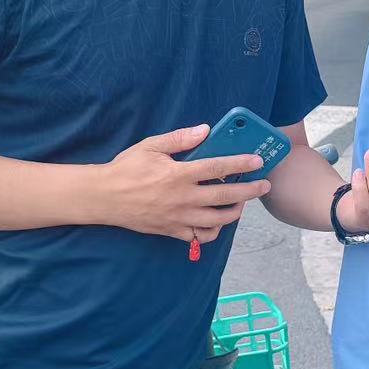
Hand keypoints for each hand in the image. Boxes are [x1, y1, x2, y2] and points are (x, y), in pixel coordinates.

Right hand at [94, 124, 271, 243]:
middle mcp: (182, 198)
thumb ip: (179, 139)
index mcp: (179, 175)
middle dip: (249, 191)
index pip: (217, 167)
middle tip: (264, 185)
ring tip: (242, 204)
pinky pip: (199, 237)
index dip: (240, 164)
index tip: (257, 161)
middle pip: (225, 196)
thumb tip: (204, 130)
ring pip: (216, 221)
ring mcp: (178, 218)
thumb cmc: (126, 169)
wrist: (104, 197)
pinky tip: (217, 222)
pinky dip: (212, 232)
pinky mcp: (171, 231)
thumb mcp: (150, 146)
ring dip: (235, 212)